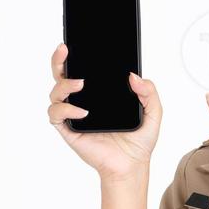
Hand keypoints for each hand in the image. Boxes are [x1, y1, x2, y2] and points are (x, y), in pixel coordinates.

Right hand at [47, 42, 162, 180]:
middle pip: (61, 76)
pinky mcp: (68, 130)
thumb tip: (133, 76)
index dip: (74, 56)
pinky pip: (56, 115)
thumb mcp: (152, 112)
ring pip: (55, 93)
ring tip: (81, 85)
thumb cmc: (138, 141)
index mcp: (98, 94)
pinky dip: (65, 110)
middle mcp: (82, 102)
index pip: (82, 70)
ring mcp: (73, 115)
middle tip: (65, 50)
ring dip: (64, 85)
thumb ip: (149, 92)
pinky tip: (82, 113)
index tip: (74, 43)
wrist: (132, 166)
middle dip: (58, 60)